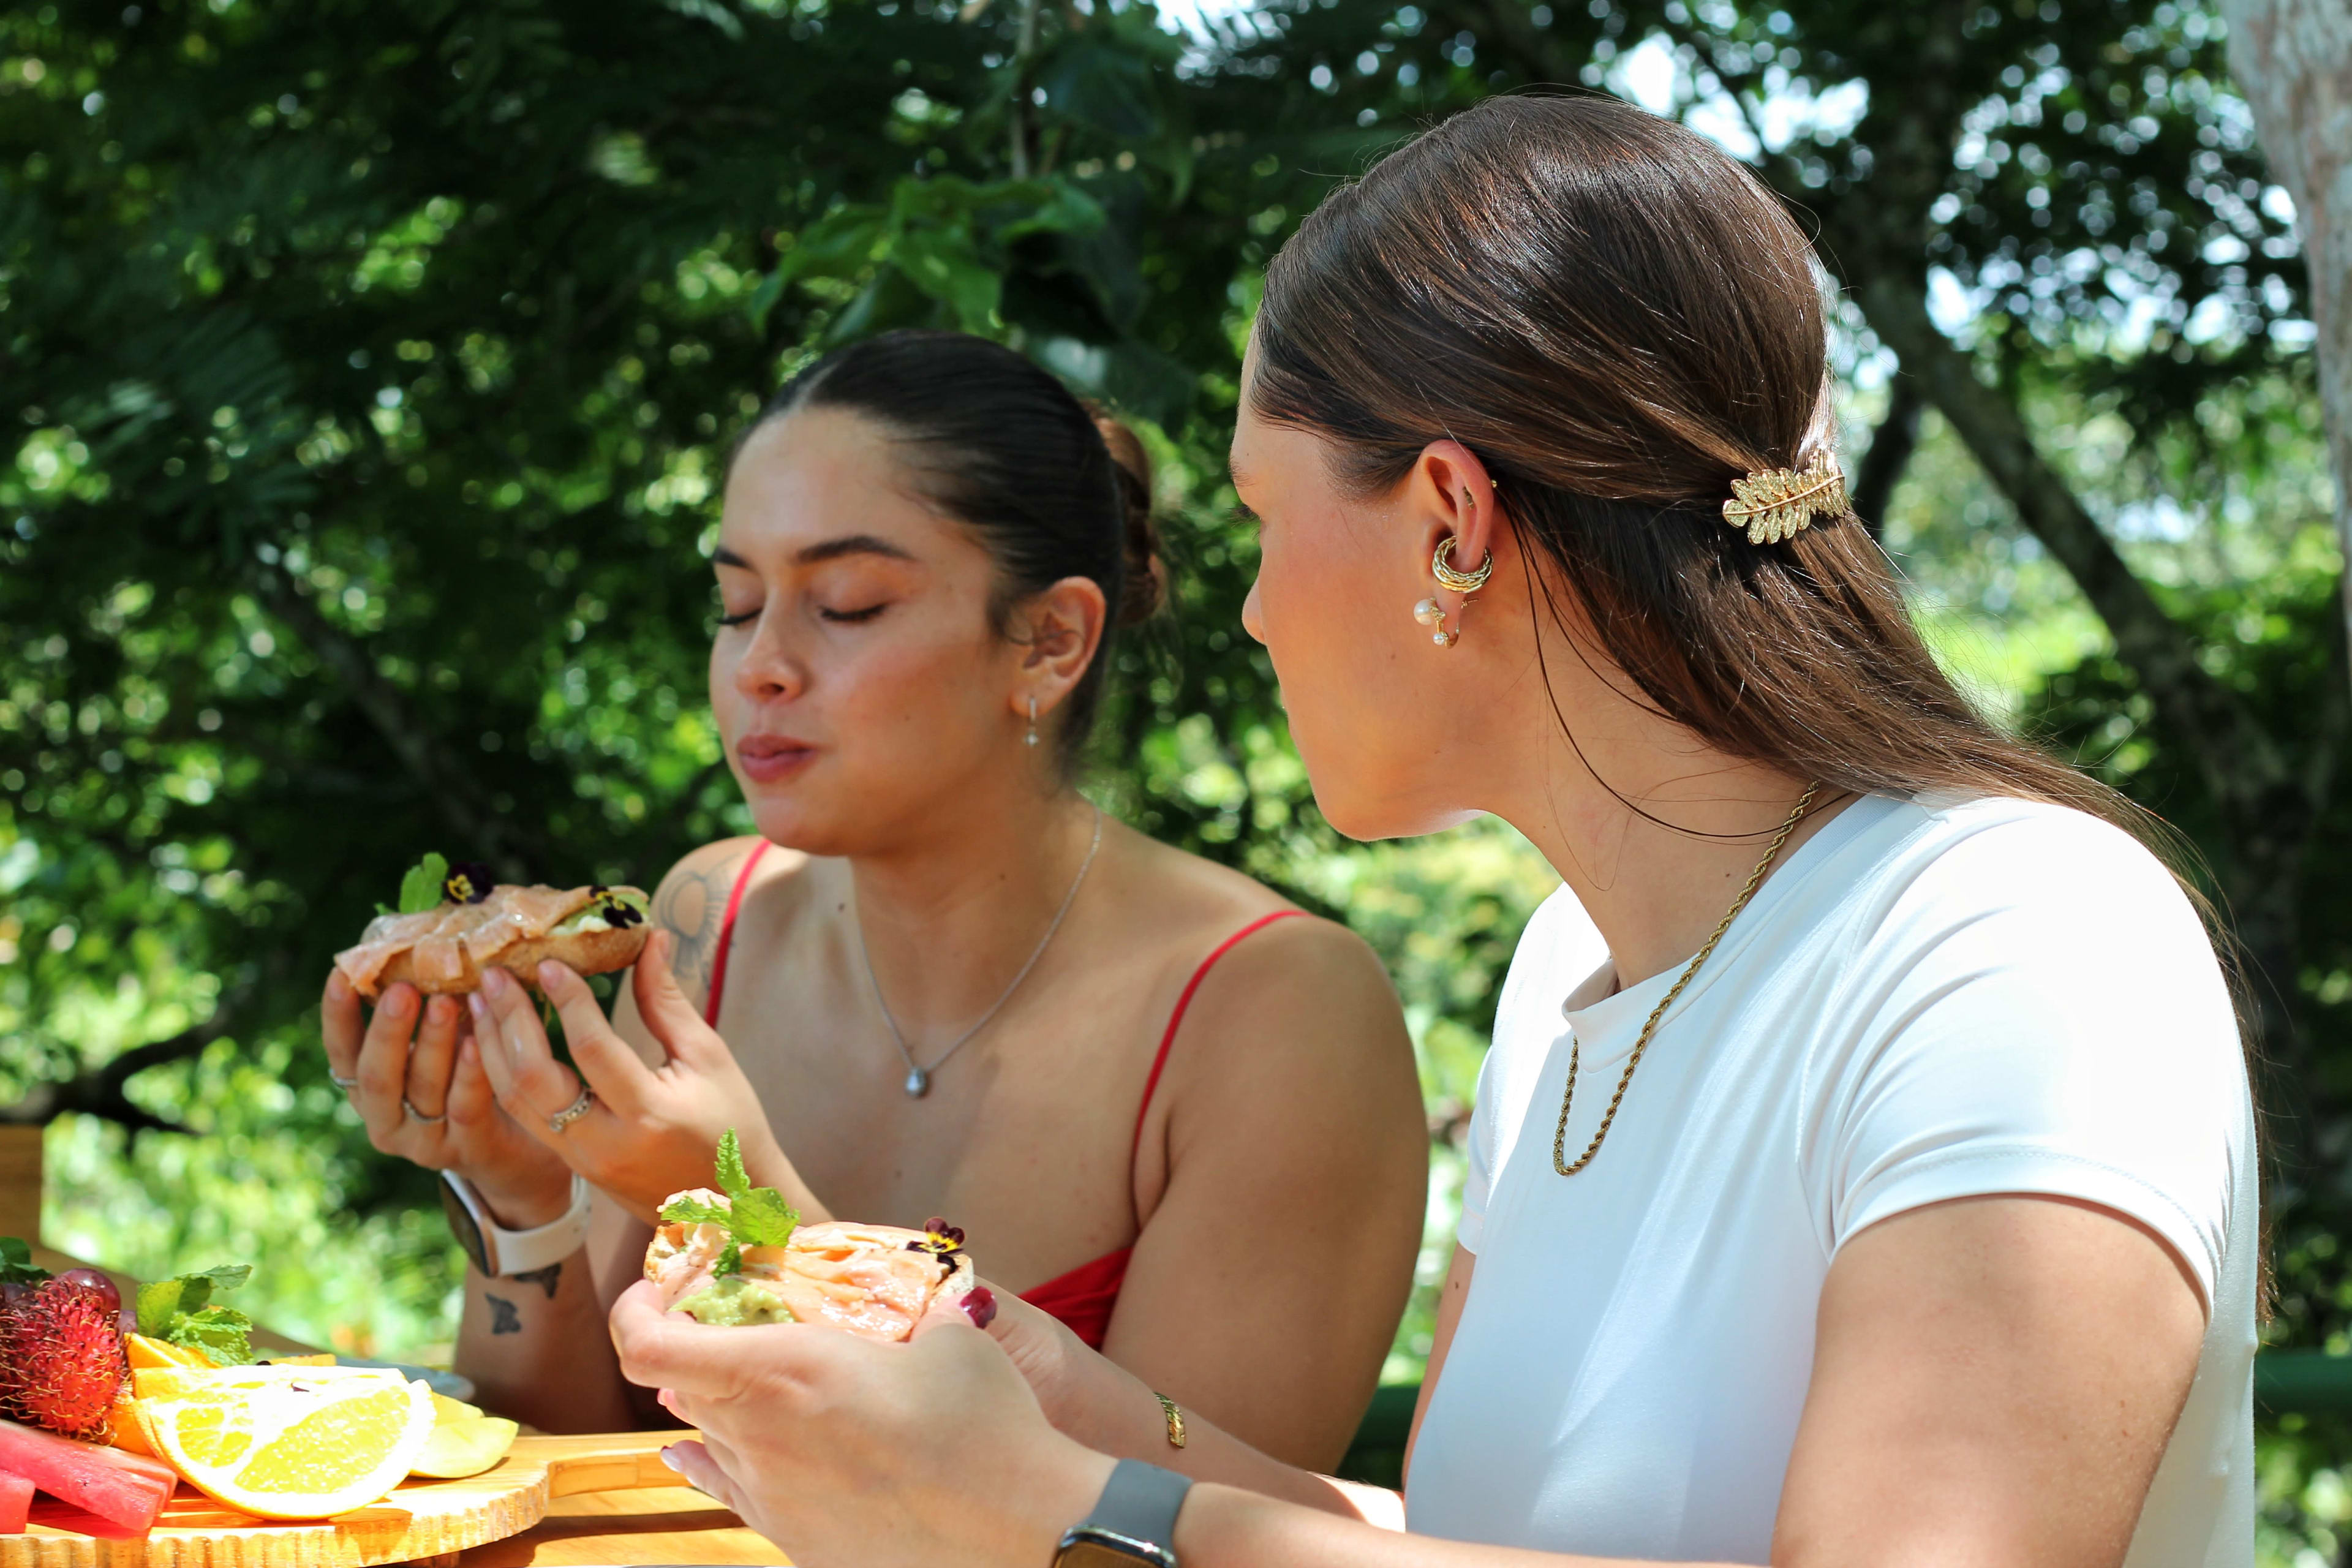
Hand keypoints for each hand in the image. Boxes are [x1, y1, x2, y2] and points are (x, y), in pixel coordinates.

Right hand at [321, 971, 571, 1228]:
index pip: (341, 1053)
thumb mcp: (439, 1046)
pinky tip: (478, 1043)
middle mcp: (386, 1119)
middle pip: (376, 1075)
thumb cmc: (469, 1081)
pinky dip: (469, 1073)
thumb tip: (420, 943)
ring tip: (445, 1002)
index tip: (342, 975)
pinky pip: (464, 1107)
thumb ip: (424, 1010)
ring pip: (421, 1089)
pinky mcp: (465, 1149)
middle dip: (388, 1030)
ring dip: (432, 1043)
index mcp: (368, 1090)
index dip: (338, 1017)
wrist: (517, 1151)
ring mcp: (422, 1141)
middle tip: (403, 990)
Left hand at [467, 930, 796, 1221]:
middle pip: (534, 1079)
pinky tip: (495, 1040)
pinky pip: (523, 1118)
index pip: (591, 1048)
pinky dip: (503, 1075)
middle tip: (494, 975)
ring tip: (482, 1000)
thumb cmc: (731, 1128)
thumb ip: (667, 1002)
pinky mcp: (571, 1167)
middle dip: (509, 1020)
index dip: (566, 1000)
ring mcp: (582, 1161)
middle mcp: (606, 1143)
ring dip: (492, 1047)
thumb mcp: (709, 1059)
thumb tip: (649, 939)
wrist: (730, 1210)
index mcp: (650, 1114)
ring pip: (516, 1102)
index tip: (547, 961)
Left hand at [609, 1280, 1111, 1567]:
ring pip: (709, 1442)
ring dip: (715, 1405)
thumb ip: (915, 1306)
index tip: (661, 1288)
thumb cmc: (983, 1422)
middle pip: (682, 1389)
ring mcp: (773, 1499)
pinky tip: (710, 1454)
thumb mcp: (948, 1335)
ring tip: (739, 1380)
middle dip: (693, 1348)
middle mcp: (758, 1438)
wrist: (1019, 1525)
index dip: (636, 1310)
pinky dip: (719, 1461)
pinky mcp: (796, 1542)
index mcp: (780, 1374)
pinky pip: (734, 1492)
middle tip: (725, 1321)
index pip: (648, 1347)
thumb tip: (925, 1289)